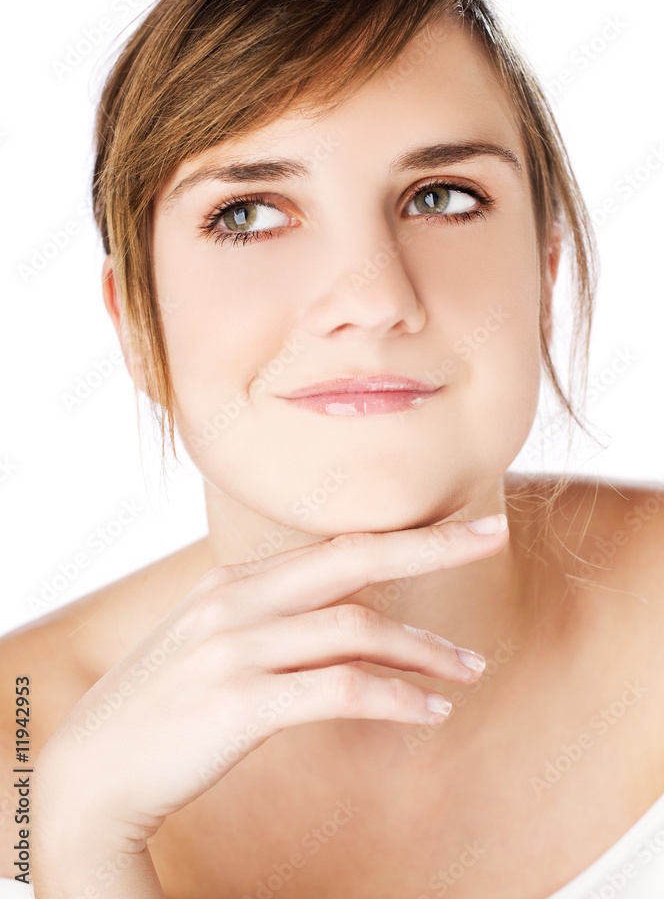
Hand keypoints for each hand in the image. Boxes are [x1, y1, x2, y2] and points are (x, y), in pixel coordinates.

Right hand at [33, 513, 507, 853]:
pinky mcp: (240, 702)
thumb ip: (267, 619)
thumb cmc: (160, 710)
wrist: (91, 775)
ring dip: (423, 649)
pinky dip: (394, 697)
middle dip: (430, 543)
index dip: (401, 533)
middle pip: (352, 559)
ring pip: (355, 629)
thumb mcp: (208, 644)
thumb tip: (337, 614)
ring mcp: (235, 648)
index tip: (460, 526)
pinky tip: (430, 712)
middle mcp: (235, 601)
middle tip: (496, 537)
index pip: (332, 547)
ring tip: (469, 670)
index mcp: (231, 583)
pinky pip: (339, 690)